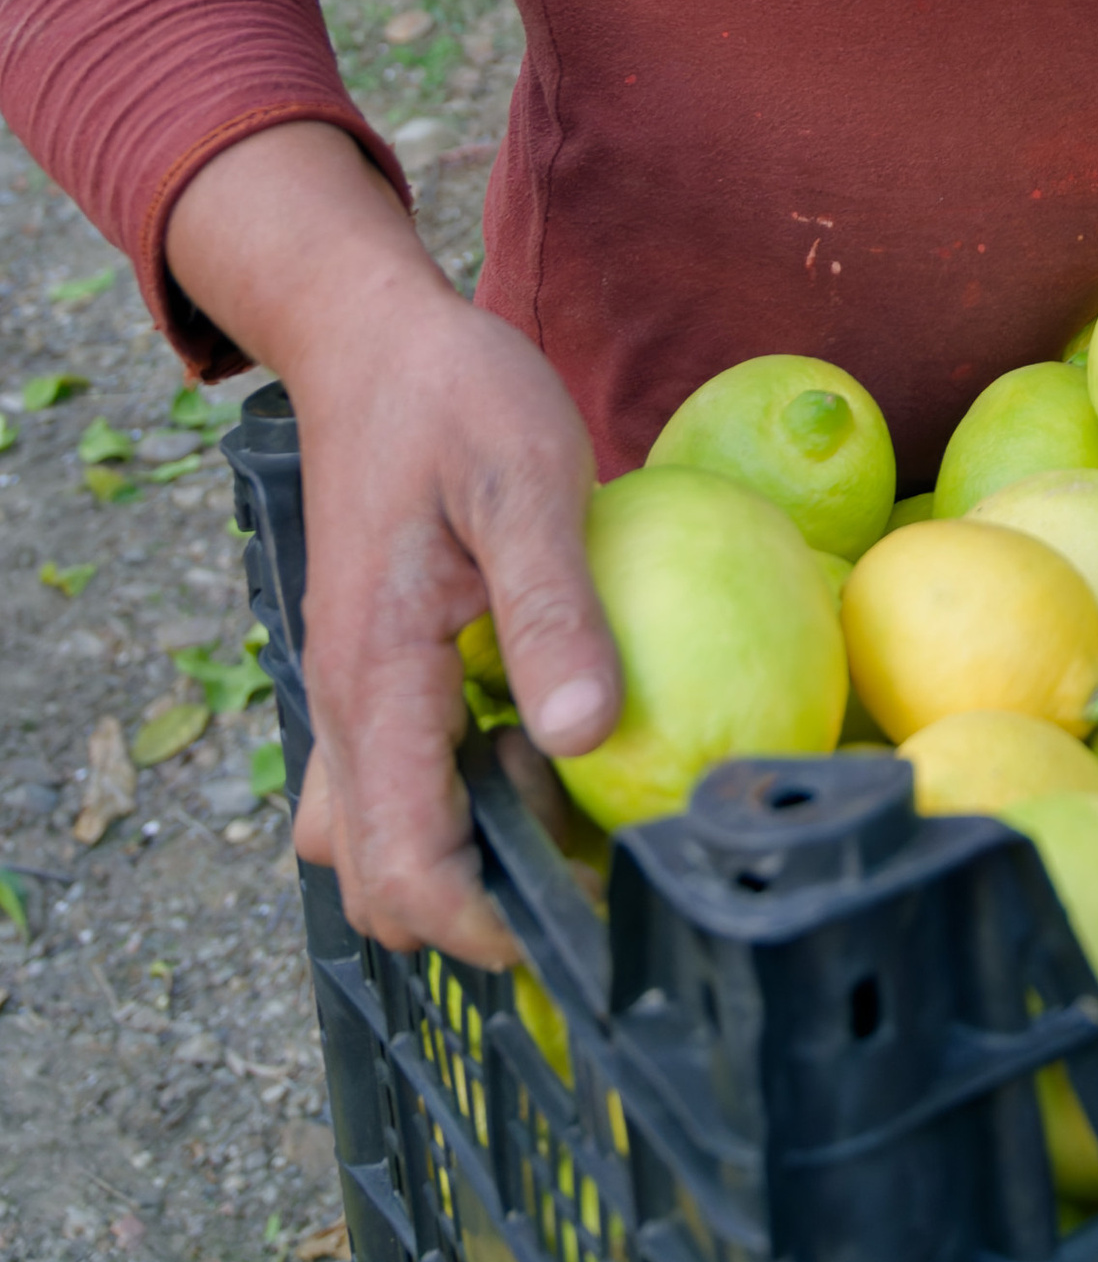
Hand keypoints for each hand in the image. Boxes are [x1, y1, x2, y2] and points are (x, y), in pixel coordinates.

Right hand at [168, 122, 620, 965]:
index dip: (491, 922)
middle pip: (379, 883)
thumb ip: (553, 610)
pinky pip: (389, 783)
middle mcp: (344, 708)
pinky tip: (536, 742)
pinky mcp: (370, 673)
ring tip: (561, 786)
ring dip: (460, 854)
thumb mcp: (529, 479)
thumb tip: (586, 740)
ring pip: (372, 842)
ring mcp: (349, 694)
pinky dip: (450, 801)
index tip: (588, 906)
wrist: (372, 339)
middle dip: (479, 905)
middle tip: (585, 841)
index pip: (406, 869)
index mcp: (376, 678)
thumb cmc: (455, 395)